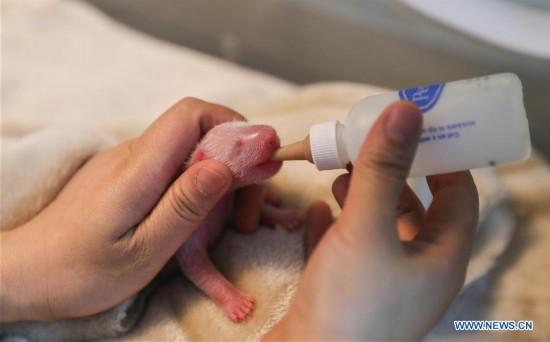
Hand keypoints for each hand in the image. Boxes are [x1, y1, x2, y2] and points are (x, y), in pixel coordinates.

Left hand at [0, 98, 242, 321]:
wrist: (29, 273)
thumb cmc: (81, 271)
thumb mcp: (142, 250)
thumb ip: (184, 206)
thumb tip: (224, 166)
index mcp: (139, 168)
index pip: (192, 114)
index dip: (234, 126)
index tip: (261, 161)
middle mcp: (135, 155)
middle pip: (200, 133)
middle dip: (237, 165)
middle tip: (247, 216)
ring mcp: (131, 164)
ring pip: (192, 153)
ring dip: (222, 183)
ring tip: (230, 226)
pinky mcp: (130, 177)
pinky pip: (176, 169)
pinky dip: (203, 189)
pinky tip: (206, 221)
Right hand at [266, 101, 478, 339]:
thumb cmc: (350, 302)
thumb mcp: (368, 228)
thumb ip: (384, 169)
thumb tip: (407, 110)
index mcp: (440, 258)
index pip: (458, 195)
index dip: (443, 157)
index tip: (419, 127)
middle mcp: (416, 270)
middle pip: (412, 207)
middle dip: (389, 173)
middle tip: (365, 143)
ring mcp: (381, 283)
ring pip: (376, 226)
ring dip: (360, 196)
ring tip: (338, 171)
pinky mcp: (347, 291)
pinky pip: (345, 247)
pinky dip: (333, 224)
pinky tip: (315, 208)